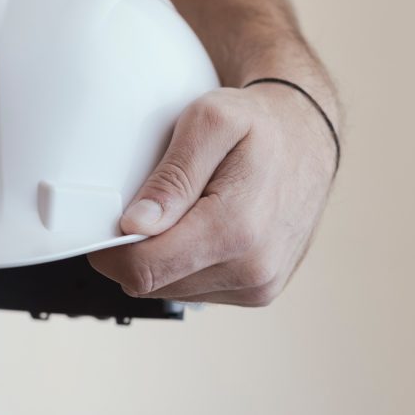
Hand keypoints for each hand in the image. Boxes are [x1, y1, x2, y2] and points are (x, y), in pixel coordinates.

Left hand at [88, 84, 337, 305]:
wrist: (310, 137)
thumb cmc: (260, 124)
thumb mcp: (211, 122)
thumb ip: (172, 176)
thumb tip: (137, 225)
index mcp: (236, 229)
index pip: (142, 269)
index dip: (109, 250)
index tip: (104, 222)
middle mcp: (252, 269)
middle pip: (151, 283)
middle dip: (136, 249)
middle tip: (150, 204)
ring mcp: (258, 286)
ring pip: (170, 290)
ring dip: (162, 257)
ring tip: (183, 211)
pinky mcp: (258, 292)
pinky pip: (195, 290)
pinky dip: (185, 263)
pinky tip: (201, 227)